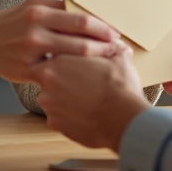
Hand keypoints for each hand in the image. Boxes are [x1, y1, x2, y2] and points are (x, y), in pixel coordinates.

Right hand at [0, 0, 122, 83]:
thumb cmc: (11, 23)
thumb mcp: (31, 7)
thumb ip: (57, 9)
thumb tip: (89, 12)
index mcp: (40, 8)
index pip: (80, 16)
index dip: (102, 25)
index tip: (117, 32)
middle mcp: (36, 26)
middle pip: (81, 34)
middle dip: (105, 42)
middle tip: (121, 48)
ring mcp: (31, 49)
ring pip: (72, 55)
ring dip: (95, 59)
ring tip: (110, 62)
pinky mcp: (27, 69)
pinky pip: (56, 73)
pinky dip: (73, 75)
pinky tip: (85, 79)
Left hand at [32, 45, 150, 150]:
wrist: (124, 119)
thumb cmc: (119, 87)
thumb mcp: (118, 58)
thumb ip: (111, 48)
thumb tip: (116, 45)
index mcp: (58, 62)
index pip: (50, 56)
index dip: (63, 61)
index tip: (74, 65)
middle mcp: (47, 84)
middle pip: (47, 78)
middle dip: (62, 80)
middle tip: (82, 83)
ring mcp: (50, 107)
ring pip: (52, 99)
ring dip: (64, 98)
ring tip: (86, 99)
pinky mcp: (56, 125)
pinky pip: (58, 117)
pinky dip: (69, 115)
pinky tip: (85, 113)